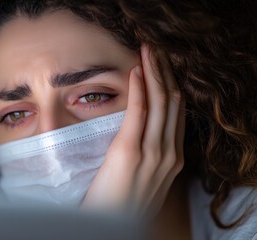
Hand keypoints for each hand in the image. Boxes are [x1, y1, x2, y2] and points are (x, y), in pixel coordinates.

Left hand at [83, 45, 184, 215]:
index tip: (161, 66)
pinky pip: (139, 112)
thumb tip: (138, 133)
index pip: (176, 113)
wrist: (111, 229)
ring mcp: (154, 154)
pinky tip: (136, 72)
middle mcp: (169, 154)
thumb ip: (147, 155)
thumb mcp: (143, 179)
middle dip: (164, 72)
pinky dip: (140, 90)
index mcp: (172, 158)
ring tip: (147, 51)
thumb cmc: (122, 205)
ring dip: (154, 73)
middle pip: (172, 102)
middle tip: (154, 50)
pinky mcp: (131, 153)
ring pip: (161, 102)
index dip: (170, 85)